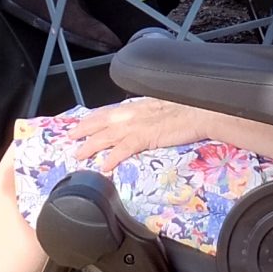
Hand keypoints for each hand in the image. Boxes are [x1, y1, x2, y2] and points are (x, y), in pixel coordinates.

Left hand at [66, 96, 205, 173]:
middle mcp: (134, 113)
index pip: (111, 110)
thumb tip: (146, 121)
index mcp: (139, 106)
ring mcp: (138, 125)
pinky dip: (112, 157)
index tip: (83, 122)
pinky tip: (103, 165)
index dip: (94, 117)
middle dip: (84, 129)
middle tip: (70, 137)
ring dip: (90, 145)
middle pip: (102, 121)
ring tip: (78, 153)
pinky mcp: (145, 137)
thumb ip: (151, 113)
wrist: (202, 111)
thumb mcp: (164, 107)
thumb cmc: (189, 108)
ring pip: (107, 135)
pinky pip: (123, 149)